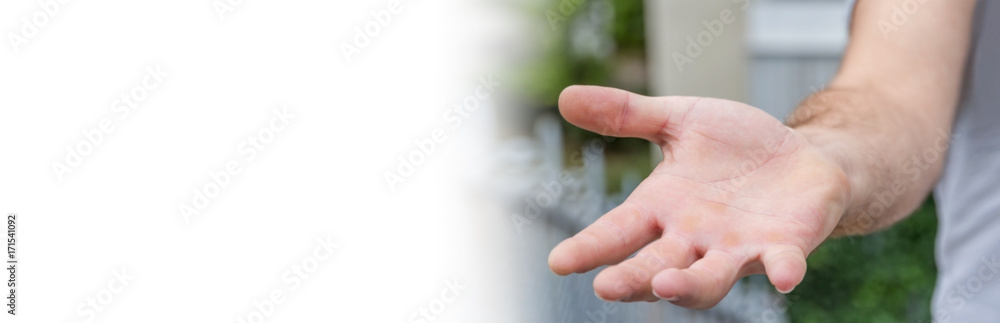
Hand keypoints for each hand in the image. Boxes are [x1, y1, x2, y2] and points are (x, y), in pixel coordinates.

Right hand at [548, 85, 849, 307]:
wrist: (801, 156)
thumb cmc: (735, 146)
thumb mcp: (678, 120)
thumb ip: (626, 115)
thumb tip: (565, 97)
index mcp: (661, 209)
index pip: (617, 233)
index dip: (590, 248)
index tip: (559, 262)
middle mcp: (692, 238)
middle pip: (654, 266)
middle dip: (632, 278)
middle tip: (607, 287)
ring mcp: (737, 248)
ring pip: (709, 279)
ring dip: (689, 286)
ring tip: (666, 285)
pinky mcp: (784, 247)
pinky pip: (781, 263)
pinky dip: (782, 270)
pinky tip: (784, 276)